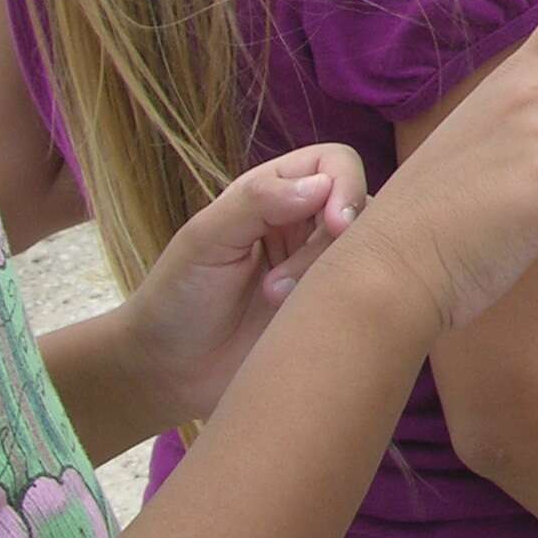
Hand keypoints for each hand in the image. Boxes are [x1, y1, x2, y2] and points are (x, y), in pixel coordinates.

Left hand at [118, 143, 370, 422]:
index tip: (334, 224)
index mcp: (275, 194)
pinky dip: (345, 306)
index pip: (335, 164)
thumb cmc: (177, 297)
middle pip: (361, 208)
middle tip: (283, 283)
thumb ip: (256, 202)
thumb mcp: (205, 240)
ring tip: (276, 302)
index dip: (345, 185)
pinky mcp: (333, 315)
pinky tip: (302, 326)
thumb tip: (322, 185)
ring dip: (331, 276)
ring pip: (367, 254)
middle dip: (334, 241)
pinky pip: (367, 298)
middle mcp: (307, 227)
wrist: (170, 373)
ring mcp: (324, 272)